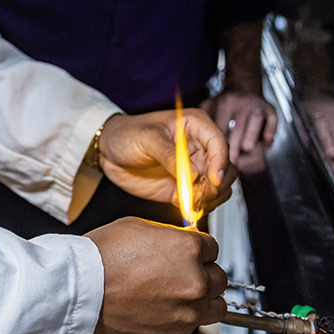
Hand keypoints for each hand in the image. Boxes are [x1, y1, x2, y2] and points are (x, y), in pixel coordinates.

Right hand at [85, 217, 227, 333]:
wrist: (80, 293)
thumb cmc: (100, 257)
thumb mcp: (137, 227)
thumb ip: (168, 236)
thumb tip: (180, 242)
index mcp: (188, 249)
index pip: (212, 247)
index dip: (197, 249)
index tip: (185, 253)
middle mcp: (195, 281)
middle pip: (219, 278)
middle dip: (203, 273)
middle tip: (179, 273)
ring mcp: (187, 311)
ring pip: (216, 306)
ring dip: (203, 299)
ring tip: (177, 295)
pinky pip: (193, 325)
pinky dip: (183, 318)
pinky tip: (160, 309)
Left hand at [97, 110, 231, 213]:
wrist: (108, 150)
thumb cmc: (127, 133)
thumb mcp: (147, 138)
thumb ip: (170, 156)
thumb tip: (194, 174)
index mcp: (195, 126)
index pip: (219, 143)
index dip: (221, 162)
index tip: (213, 179)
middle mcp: (200, 148)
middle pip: (226, 169)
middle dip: (217, 184)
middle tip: (198, 193)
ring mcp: (194, 169)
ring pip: (219, 188)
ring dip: (210, 198)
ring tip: (188, 201)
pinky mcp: (184, 188)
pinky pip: (203, 200)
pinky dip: (199, 207)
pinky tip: (183, 206)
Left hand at [203, 90, 277, 175]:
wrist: (243, 86)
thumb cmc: (225, 103)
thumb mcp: (209, 105)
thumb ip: (204, 120)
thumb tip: (201, 146)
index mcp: (224, 102)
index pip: (220, 126)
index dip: (219, 144)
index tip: (217, 157)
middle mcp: (241, 103)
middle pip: (237, 127)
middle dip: (234, 146)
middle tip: (231, 161)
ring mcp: (256, 105)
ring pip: (255, 121)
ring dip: (251, 137)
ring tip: (246, 149)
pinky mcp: (270, 109)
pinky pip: (272, 120)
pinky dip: (269, 130)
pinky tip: (265, 141)